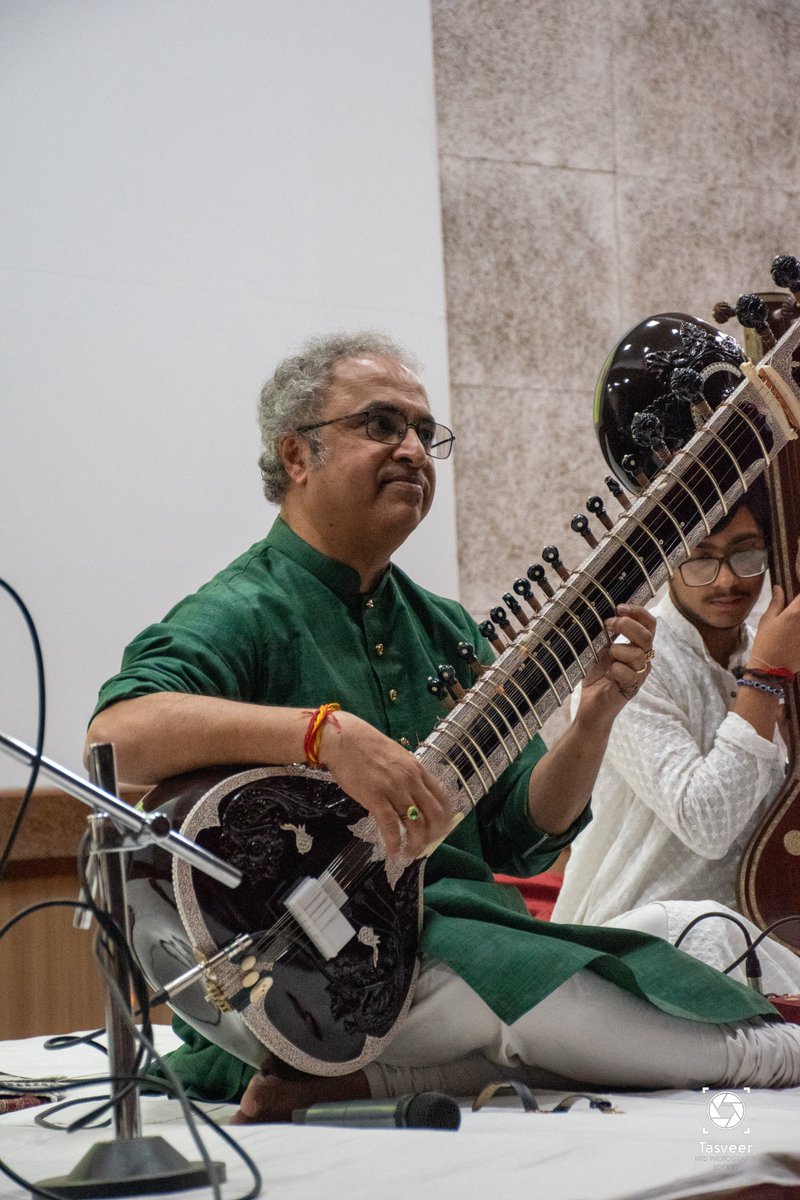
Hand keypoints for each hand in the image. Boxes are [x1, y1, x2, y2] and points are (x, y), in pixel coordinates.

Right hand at [318, 711, 451, 857]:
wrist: (343, 739)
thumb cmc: (366, 746)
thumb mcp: (397, 757)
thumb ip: (407, 775)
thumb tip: (412, 794)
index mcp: (417, 769)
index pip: (442, 797)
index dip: (445, 818)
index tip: (441, 830)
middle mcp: (410, 780)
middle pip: (433, 814)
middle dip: (433, 835)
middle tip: (427, 846)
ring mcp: (394, 789)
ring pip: (415, 823)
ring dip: (415, 844)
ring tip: (410, 853)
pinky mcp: (375, 797)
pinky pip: (390, 825)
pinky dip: (394, 842)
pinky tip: (393, 851)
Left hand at [576, 603, 655, 727]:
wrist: (589, 706)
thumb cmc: (595, 676)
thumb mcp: (598, 648)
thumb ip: (605, 633)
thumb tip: (600, 610)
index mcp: (637, 647)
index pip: (649, 624)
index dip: (638, 612)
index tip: (619, 607)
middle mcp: (642, 660)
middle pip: (646, 636)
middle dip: (626, 625)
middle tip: (608, 623)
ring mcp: (638, 675)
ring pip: (637, 654)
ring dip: (617, 650)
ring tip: (606, 656)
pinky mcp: (630, 689)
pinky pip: (627, 673)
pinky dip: (614, 670)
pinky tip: (608, 674)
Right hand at [750, 586, 799, 674]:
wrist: (770, 668)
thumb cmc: (765, 642)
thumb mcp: (766, 620)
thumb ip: (776, 602)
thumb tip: (778, 588)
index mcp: (794, 613)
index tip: (797, 595)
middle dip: (799, 608)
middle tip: (794, 612)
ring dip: (799, 622)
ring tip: (793, 628)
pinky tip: (797, 636)